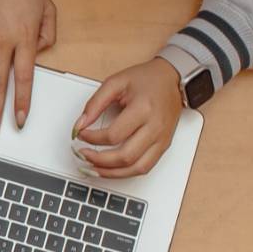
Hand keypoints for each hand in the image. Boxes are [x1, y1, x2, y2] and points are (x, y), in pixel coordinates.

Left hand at [71, 58, 183, 177]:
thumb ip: (95, 104)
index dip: (91, 138)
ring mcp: (162, 139)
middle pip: (125, 156)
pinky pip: (145, 167)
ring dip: (111, 173)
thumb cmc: (147, 79)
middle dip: (98, 160)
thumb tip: (80, 124)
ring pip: (136, 168)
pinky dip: (125, 173)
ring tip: (93, 168)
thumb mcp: (115, 82)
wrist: (172, 79)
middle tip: (83, 154)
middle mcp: (156, 127)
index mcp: (144, 109)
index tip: (81, 134)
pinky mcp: (164, 146)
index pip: (113, 135)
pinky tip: (110, 169)